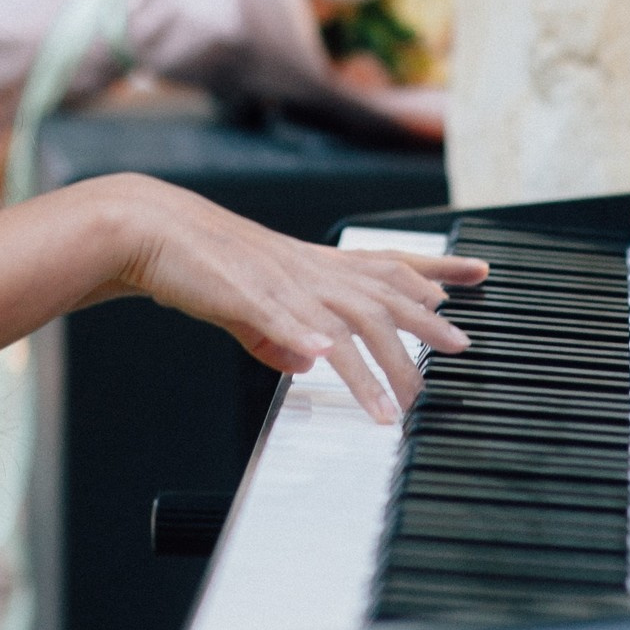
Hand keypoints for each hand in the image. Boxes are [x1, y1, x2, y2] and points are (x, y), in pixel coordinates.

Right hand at [96, 175, 488, 422]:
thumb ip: (284, 337)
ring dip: (380, 362)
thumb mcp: (253, 307)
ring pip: (345, 319)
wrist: (149, 229)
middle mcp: (308, 270)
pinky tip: (325, 365)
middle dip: (427, 323)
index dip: (438, 267)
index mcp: (313, 266)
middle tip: (461, 348)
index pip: (389, 262)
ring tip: (404, 400)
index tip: (480, 273)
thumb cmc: (200, 263)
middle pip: (383, 295)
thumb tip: (311, 366)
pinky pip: (284, 322)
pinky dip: (308, 342)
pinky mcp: (246, 296)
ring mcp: (281, 282)